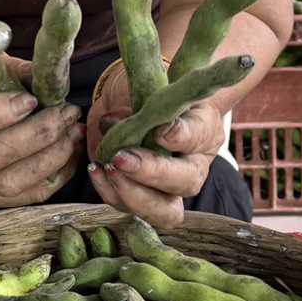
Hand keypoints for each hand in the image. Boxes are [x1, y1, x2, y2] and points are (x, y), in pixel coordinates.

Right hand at [0, 65, 85, 209]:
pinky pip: (23, 197)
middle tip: (66, 113)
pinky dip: (53, 177)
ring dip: (50, 158)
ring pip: (9, 182)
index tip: (31, 99)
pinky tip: (69, 153)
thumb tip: (48, 75)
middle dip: (38, 134)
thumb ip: (5, 72)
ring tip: (73, 133)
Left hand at [87, 66, 225, 226]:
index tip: (159, 131)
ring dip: (132, 193)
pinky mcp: (143, 200)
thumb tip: (139, 126)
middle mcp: (194, 166)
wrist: (138, 104)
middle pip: (187, 183)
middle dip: (152, 174)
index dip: (181, 137)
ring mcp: (170, 190)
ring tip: (107, 168)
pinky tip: (96, 170)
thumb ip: (150, 105)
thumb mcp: (155, 89)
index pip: (199, 136)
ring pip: (164, 211)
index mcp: (205, 132)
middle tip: (122, 159)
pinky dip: (110, 191)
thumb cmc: (152, 94)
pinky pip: (130, 207)